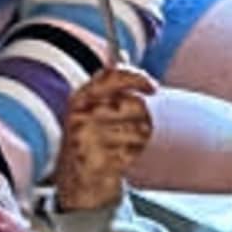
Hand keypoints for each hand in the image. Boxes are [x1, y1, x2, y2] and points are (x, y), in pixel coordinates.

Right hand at [52, 62, 156, 219]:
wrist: (77, 180)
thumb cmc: (91, 138)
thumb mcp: (95, 104)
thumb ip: (110, 81)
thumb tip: (121, 51)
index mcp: (81, 96)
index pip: (112, 75)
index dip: (137, 78)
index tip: (153, 87)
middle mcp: (81, 114)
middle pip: (135, 105)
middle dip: (141, 116)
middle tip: (131, 125)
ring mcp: (86, 139)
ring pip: (139, 129)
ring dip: (138, 138)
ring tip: (121, 145)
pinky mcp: (96, 160)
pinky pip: (133, 151)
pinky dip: (133, 155)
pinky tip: (119, 158)